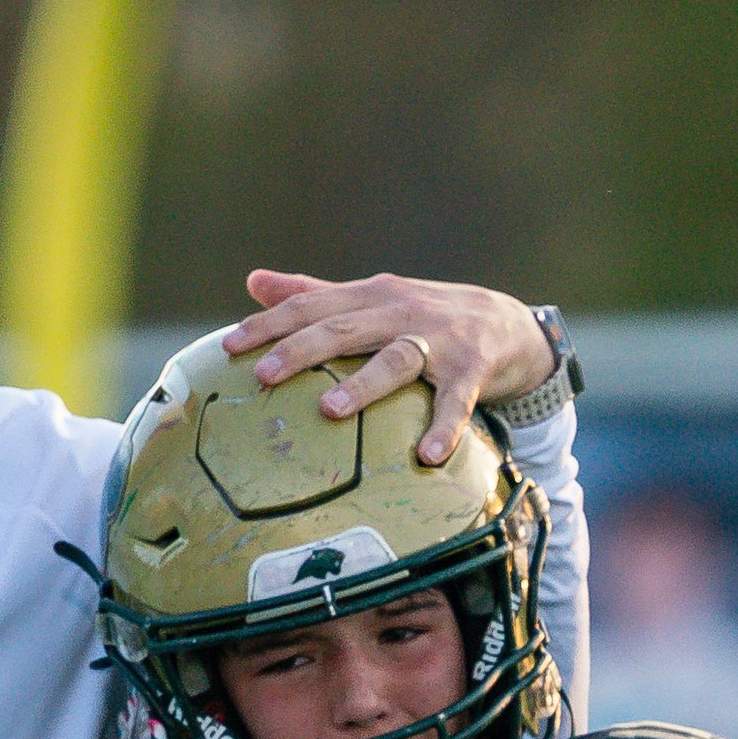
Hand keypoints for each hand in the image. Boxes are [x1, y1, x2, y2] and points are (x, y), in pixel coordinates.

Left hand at [226, 270, 554, 466]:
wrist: (510, 325)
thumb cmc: (425, 320)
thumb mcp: (372, 301)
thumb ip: (315, 295)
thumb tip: (253, 282)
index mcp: (370, 297)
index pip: (312, 306)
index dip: (270, 324)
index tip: (228, 346)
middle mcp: (401, 313)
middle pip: (345, 328)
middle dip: (302, 349)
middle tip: (264, 375)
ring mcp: (439, 341)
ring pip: (396, 358)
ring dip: (363, 384)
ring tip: (330, 410)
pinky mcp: (473, 370)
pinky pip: (456, 401)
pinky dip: (444, 427)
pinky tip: (426, 456)